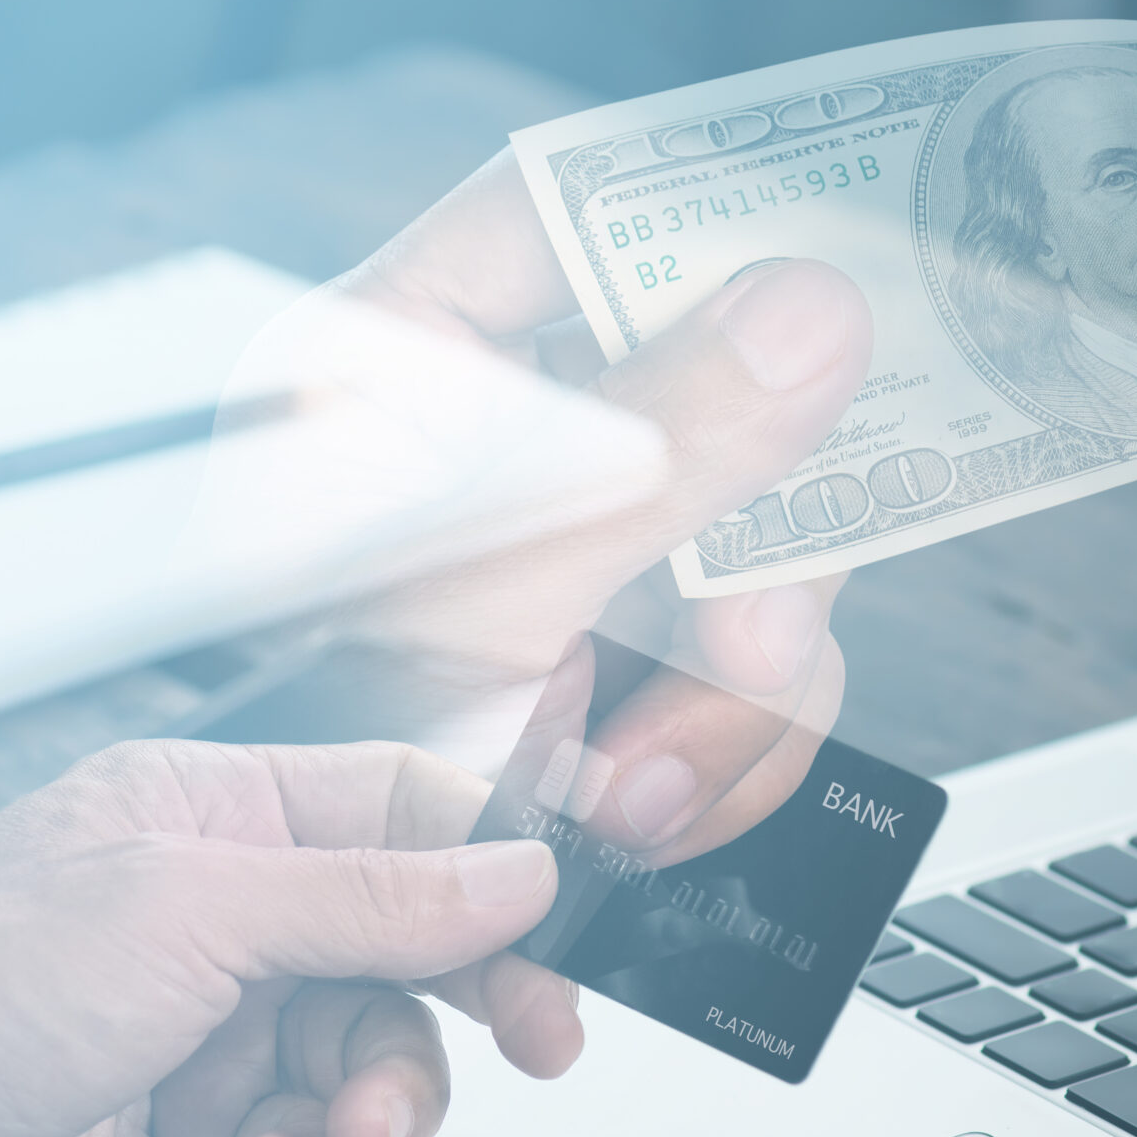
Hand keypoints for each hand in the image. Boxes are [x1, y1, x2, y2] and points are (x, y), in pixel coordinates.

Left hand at [0, 739, 570, 1136]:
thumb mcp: (189, 912)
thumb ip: (367, 895)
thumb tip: (513, 871)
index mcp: (220, 814)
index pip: (406, 813)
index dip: (494, 865)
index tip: (561, 920)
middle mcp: (233, 916)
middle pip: (419, 945)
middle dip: (474, 1000)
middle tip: (540, 1042)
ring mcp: (224, 1028)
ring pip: (380, 1055)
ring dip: (377, 1102)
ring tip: (336, 1135)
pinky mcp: (211, 1133)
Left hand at [309, 152, 874, 857]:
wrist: (315, 927)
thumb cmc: (318, 756)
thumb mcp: (497, 590)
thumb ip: (662, 452)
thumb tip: (811, 314)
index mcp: (412, 356)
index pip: (571, 210)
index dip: (701, 226)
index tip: (820, 284)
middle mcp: (513, 436)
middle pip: (720, 392)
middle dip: (748, 556)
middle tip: (747, 646)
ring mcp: (586, 546)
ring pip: (761, 544)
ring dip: (737, 692)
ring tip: (643, 788)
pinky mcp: (633, 653)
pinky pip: (752, 661)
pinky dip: (728, 748)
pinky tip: (658, 807)